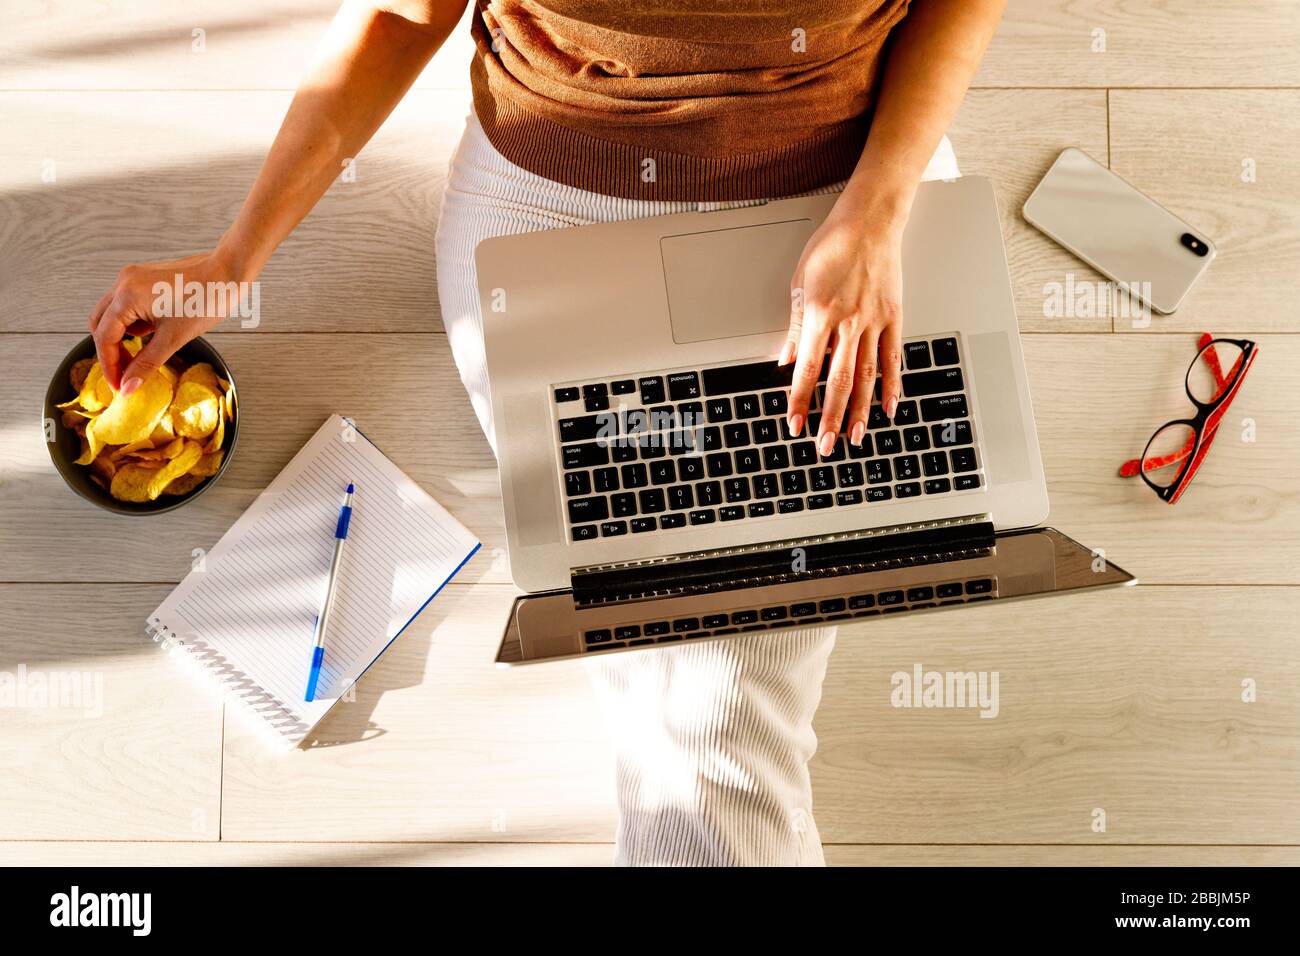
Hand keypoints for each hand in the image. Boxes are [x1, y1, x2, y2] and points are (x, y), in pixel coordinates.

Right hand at [87, 251, 243, 394]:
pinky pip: (127, 304)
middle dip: (111, 351)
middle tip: (127, 374)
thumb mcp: (174, 338)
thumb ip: (146, 364)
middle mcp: (123, 282)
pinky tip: (156, 330)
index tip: (118, 387)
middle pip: (100, 324)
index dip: (109, 366)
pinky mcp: (143, 278)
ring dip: (123, 337)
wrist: (228, 273)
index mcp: (126, 296)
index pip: (103, 338)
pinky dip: (135, 322)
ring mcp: (132, 277)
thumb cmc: (206, 300)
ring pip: (112, 314)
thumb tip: (128, 387)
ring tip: (147, 351)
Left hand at [779, 206, 906, 455]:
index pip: (807, 369)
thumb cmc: (833, 245)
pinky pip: (893, 358)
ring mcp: (875, 321)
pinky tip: (890, 407)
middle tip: (824, 445)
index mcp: (820, 314)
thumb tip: (786, 359)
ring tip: (855, 437)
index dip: (800, 400)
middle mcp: (849, 322)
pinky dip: (892, 385)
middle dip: (829, 417)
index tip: (795, 423)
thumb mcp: (800, 282)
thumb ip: (795, 325)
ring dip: (860, 411)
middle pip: (839, 381)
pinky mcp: (894, 317)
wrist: (870, 220)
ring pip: (867, 376)